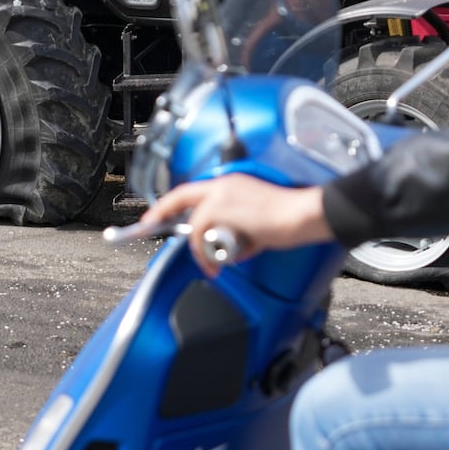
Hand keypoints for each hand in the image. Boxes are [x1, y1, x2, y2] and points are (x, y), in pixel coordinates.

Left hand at [137, 175, 332, 277]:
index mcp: (231, 184)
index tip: (158, 213)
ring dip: (199, 250)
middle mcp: (223, 184)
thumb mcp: (255, 221)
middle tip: (146, 226)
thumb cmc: (288, 219)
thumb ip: (233, 228)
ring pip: (194, 224)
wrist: (302, 214)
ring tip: (214, 265)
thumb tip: (220, 246)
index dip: (172, 202)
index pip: (193, 190)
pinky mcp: (221, 209)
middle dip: (160, 212)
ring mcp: (221, 195)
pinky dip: (206, 254)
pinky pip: (201, 235)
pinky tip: (219, 263)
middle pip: (181, 197)